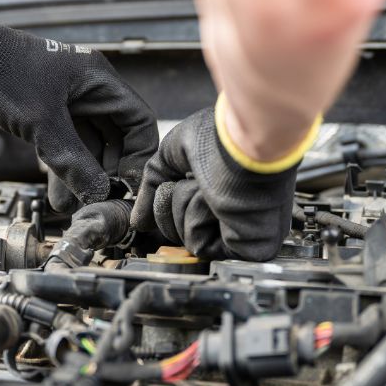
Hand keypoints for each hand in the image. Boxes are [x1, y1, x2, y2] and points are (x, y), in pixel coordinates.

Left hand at [0, 0, 157, 211]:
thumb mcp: (40, 123)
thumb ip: (72, 160)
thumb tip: (98, 194)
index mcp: (99, 80)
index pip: (140, 121)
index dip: (140, 155)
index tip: (129, 184)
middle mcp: (89, 89)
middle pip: (116, 137)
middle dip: (110, 171)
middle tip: (102, 199)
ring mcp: (67, 101)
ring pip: (89, 145)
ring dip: (85, 174)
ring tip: (77, 205)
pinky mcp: (46, 112)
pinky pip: (65, 144)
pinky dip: (64, 167)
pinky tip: (60, 194)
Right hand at [130, 108, 295, 261]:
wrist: (244, 143)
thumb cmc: (218, 138)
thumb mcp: (171, 155)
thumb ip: (151, 187)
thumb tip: (137, 220)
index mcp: (221, 189)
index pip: (179, 210)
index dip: (167, 198)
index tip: (173, 180)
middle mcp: (233, 212)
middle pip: (176, 226)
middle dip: (173, 199)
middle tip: (193, 178)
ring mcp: (241, 232)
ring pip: (185, 237)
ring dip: (186, 206)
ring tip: (208, 186)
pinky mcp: (247, 248)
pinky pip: (199, 245)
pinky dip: (197, 220)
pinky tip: (216, 201)